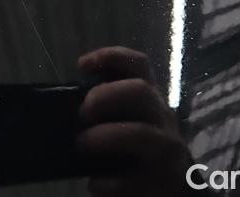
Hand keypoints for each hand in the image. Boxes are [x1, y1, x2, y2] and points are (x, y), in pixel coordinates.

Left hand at [78, 47, 194, 195]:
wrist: (174, 189)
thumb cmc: (138, 149)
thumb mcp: (128, 121)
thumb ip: (107, 110)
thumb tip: (66, 111)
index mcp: (149, 98)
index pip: (139, 64)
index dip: (112, 56)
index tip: (83, 64)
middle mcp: (162, 117)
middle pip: (140, 91)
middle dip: (106, 96)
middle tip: (83, 112)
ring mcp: (167, 149)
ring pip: (141, 134)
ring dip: (105, 137)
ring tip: (83, 145)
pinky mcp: (165, 181)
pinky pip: (133, 180)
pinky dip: (108, 183)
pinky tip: (95, 185)